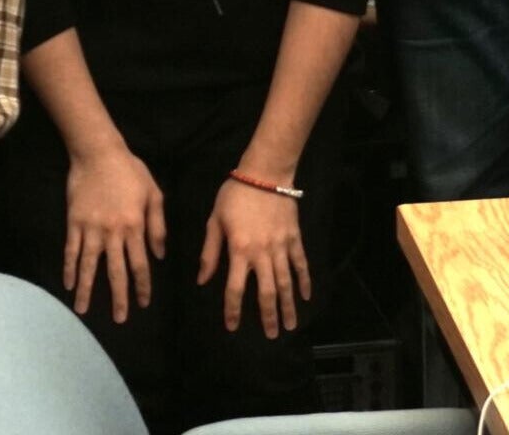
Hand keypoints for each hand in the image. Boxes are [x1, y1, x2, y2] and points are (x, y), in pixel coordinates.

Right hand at [62, 144, 167, 321]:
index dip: (142, 286)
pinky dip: (69, 269)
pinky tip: (68, 284)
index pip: (140, 264)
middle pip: (117, 272)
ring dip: (88, 290)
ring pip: (90, 266)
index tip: (143, 304)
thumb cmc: (130, 171)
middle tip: (120, 319)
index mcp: (135, 226)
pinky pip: (71, 251)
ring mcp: (92, 229)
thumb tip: (160, 254)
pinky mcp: (74, 223)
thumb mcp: (153, 193)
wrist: (99, 153)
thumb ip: (158, 224)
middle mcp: (114, 232)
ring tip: (83, 311)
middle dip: (119, 297)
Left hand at [201, 179, 310, 337]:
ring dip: (288, 305)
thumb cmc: (235, 195)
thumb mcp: (215, 221)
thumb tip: (202, 280)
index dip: (232, 309)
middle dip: (269, 316)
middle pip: (266, 291)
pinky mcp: (294, 238)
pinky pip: (300, 263)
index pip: (234, 288)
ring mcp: (281, 246)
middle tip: (273, 335)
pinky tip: (306, 296)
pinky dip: (304, 280)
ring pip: (286, 282)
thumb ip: (210, 252)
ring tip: (291, 324)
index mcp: (239, 250)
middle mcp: (262, 253)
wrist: (265, 173)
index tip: (232, 326)